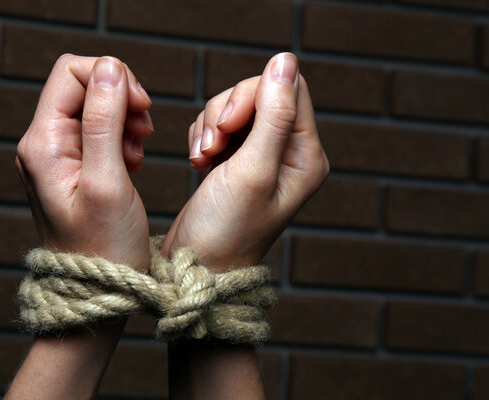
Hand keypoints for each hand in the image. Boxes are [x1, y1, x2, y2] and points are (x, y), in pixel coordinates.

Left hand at [16, 55, 152, 269]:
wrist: (96, 291)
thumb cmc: (103, 245)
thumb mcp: (108, 180)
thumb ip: (105, 120)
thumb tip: (109, 68)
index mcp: (43, 143)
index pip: (71, 72)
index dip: (112, 79)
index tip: (142, 109)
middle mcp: (42, 144)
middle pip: (82, 86)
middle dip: (120, 99)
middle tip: (144, 132)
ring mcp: (56, 156)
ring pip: (93, 107)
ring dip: (124, 119)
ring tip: (138, 153)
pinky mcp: (71, 167)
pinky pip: (97, 132)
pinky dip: (121, 137)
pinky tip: (132, 162)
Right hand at [162, 53, 328, 270]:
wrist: (197, 266)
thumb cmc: (226, 230)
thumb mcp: (252, 170)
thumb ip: (273, 114)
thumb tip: (286, 60)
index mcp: (306, 156)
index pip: (288, 89)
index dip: (251, 96)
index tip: (226, 128)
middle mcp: (289, 153)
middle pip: (259, 94)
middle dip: (226, 114)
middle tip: (212, 148)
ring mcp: (262, 156)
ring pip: (235, 108)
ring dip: (210, 126)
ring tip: (203, 158)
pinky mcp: (237, 160)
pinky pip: (219, 124)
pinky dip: (203, 136)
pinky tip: (199, 162)